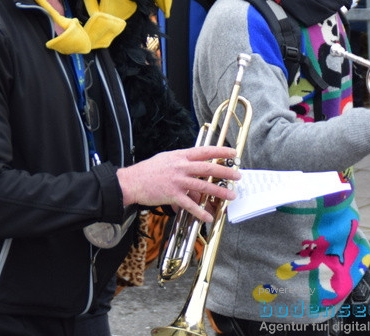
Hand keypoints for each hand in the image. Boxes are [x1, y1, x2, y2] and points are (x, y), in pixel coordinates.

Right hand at [118, 145, 239, 222]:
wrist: (131, 181)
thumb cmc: (148, 170)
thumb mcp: (167, 159)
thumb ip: (182, 162)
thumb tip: (196, 166)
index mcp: (180, 156)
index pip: (205, 151)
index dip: (221, 151)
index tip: (233, 152)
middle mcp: (181, 167)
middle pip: (208, 168)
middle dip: (226, 172)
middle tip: (238, 176)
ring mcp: (177, 181)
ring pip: (203, 186)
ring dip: (219, 192)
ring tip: (231, 195)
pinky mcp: (172, 195)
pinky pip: (189, 205)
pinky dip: (200, 212)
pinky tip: (208, 217)